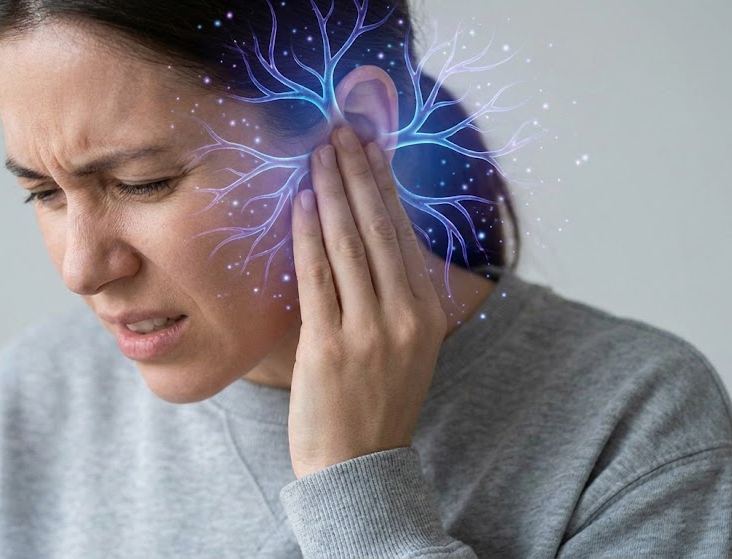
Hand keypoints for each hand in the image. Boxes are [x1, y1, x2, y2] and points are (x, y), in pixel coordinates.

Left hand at [287, 124, 448, 479]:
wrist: (357, 467)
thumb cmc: (376, 403)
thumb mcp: (406, 349)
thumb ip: (395, 297)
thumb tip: (371, 237)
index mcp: (427, 314)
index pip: (403, 234)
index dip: (384, 186)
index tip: (371, 147)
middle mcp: (405, 317)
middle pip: (379, 229)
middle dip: (359, 174)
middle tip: (341, 131)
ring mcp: (370, 330)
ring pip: (350, 245)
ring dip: (333, 191)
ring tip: (320, 152)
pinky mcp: (330, 344)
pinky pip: (318, 277)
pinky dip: (309, 235)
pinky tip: (304, 202)